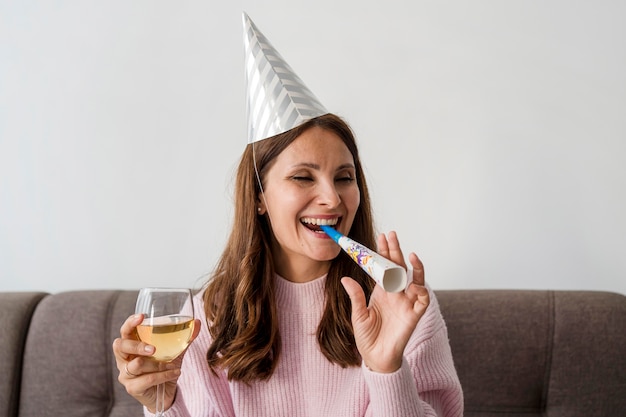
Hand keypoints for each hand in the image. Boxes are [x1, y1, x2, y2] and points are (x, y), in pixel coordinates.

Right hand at [112, 314, 200, 412]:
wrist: (166, 393)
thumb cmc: (165, 367)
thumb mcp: (175, 351)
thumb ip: (184, 337)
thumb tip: (197, 322)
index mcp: (131, 346)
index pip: (125, 331)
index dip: (130, 323)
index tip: (142, 316)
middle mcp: (124, 359)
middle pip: (120, 346)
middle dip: (137, 346)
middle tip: (153, 349)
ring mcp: (126, 374)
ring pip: (137, 364)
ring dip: (158, 364)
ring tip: (172, 364)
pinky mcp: (132, 388)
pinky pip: (147, 379)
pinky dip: (164, 375)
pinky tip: (175, 373)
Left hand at [341, 231, 428, 372]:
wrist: (375, 358)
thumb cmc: (367, 337)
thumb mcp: (358, 315)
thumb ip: (356, 297)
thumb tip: (347, 279)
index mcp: (381, 291)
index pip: (384, 267)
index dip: (383, 252)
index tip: (380, 238)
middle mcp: (396, 293)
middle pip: (399, 268)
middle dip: (396, 251)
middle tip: (392, 235)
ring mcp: (406, 303)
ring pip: (415, 280)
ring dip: (415, 267)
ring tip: (410, 254)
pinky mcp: (414, 315)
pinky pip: (423, 300)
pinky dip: (422, 291)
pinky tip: (416, 284)